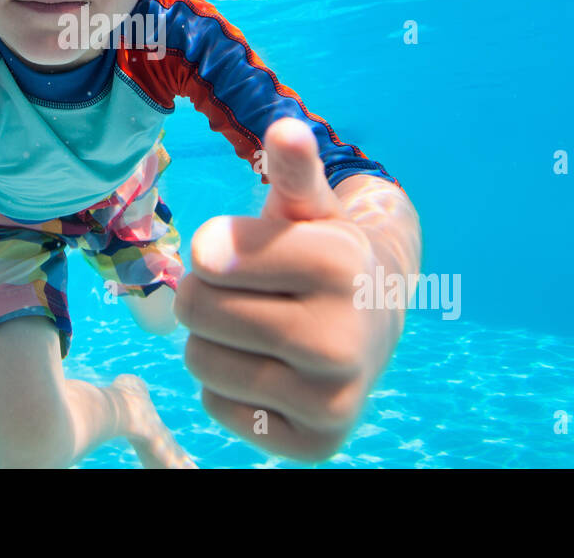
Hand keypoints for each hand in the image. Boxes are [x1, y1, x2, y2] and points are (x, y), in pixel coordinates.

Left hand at [173, 117, 396, 461]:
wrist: (378, 320)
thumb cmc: (325, 253)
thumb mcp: (310, 207)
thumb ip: (294, 171)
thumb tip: (285, 130)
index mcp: (341, 266)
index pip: (207, 256)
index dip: (213, 249)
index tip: (243, 250)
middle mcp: (343, 339)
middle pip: (195, 309)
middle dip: (208, 294)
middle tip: (249, 292)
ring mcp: (332, 400)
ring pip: (199, 361)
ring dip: (213, 340)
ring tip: (257, 327)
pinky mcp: (315, 443)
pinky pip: (216, 405)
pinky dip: (228, 386)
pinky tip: (270, 367)